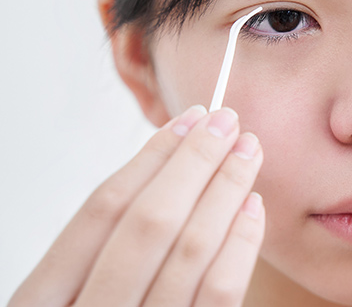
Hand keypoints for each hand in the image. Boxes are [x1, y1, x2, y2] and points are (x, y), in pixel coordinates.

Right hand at [10, 107, 264, 306]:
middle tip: (228, 121)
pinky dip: (240, 245)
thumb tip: (167, 172)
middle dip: (195, 162)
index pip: (102, 210)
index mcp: (42, 302)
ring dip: (225, 191)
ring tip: (248, 153)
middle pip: (150, 221)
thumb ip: (100, 253)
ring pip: (191, 252)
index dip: (152, 157)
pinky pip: (220, 294)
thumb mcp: (70, 297)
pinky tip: (252, 208)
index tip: (189, 119)